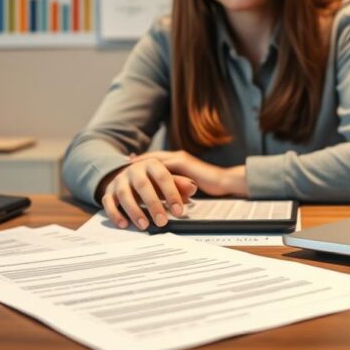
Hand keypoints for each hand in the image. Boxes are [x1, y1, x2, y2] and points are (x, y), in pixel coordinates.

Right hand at [99, 159, 196, 230]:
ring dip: (134, 211)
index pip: (163, 177)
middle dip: (153, 205)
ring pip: (124, 194)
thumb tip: (192, 188)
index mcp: (151, 164)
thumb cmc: (153, 181)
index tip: (179, 211)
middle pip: (143, 186)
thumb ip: (179, 184)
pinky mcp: (108, 191)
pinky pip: (108, 202)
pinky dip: (115, 214)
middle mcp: (134, 170)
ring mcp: (119, 180)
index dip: (172, 194)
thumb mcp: (167, 180)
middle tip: (162, 222)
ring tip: (144, 225)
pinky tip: (124, 224)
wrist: (128, 177)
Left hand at [129, 150, 246, 197]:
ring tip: (128, 168)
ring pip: (154, 160)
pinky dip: (150, 170)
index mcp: (180, 159)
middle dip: (138, 160)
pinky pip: (162, 166)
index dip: (144, 162)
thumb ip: (180, 184)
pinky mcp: (182, 163)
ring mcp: (180, 158)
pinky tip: (141, 175)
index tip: (131, 164)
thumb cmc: (211, 185)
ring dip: (141, 164)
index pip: (157, 159)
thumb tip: (170, 193)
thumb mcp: (191, 184)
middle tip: (124, 163)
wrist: (225, 182)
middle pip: (152, 157)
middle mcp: (178, 156)